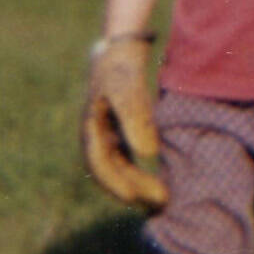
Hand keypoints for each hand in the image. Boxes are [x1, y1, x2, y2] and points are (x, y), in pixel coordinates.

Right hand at [81, 34, 168, 207]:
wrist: (120, 50)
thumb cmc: (122, 69)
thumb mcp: (129, 91)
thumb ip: (137, 121)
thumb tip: (148, 155)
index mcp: (91, 129)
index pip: (100, 166)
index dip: (117, 185)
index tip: (137, 198)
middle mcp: (95, 138)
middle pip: (112, 173)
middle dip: (134, 190)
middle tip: (162, 202)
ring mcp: (106, 138)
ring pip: (120, 170)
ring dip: (138, 185)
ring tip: (162, 199)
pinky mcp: (118, 135)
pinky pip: (126, 162)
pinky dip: (139, 174)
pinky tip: (158, 182)